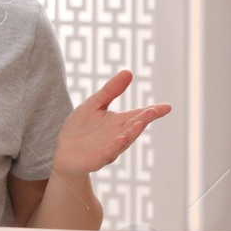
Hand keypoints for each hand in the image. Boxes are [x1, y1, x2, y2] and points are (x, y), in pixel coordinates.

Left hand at [52, 70, 171, 176]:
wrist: (63, 153)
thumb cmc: (80, 128)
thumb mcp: (94, 104)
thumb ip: (110, 91)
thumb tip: (128, 72)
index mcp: (119, 122)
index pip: (139, 115)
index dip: (153, 111)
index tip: (167, 107)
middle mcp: (118, 135)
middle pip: (134, 126)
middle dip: (144, 119)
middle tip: (154, 111)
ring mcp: (109, 148)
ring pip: (124, 140)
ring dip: (133, 132)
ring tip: (141, 123)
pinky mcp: (96, 159)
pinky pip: (107, 153)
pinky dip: (115, 146)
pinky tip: (122, 139)